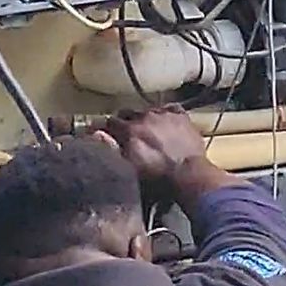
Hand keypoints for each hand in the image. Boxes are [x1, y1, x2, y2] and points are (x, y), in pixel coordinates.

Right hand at [106, 103, 224, 209]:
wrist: (188, 174)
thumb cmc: (158, 177)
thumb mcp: (130, 167)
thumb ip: (112, 148)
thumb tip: (96, 134)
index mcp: (130, 130)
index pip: (110, 122)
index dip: (106, 128)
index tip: (103, 131)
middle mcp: (146, 117)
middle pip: (128, 113)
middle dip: (125, 122)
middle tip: (127, 134)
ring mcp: (165, 114)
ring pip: (148, 110)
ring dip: (145, 119)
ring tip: (149, 132)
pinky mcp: (181, 117)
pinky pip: (169, 109)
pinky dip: (165, 115)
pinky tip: (166, 123)